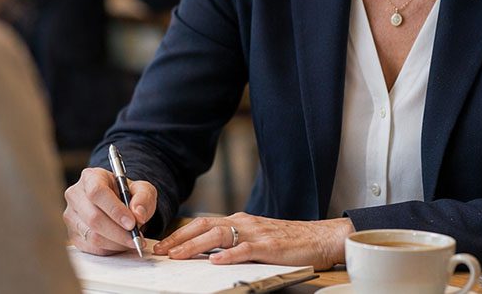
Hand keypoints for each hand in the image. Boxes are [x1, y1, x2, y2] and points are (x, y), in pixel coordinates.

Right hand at [64, 167, 157, 255]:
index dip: (114, 209)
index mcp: (90, 177)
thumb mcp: (142, 189)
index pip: (97, 192)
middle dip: (119, 232)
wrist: (117, 204)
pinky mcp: (73, 235)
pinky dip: (110, 249)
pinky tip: (121, 244)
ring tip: (132, 240)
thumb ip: (143, 198)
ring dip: (116, 242)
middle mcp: (75, 195)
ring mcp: (71, 216)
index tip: (132, 223)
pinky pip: (91, 248)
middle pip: (93, 218)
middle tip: (136, 238)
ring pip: (92, 236)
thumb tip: (138, 215)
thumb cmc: (126, 194)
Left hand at [153, 212, 354, 270]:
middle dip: (179, 239)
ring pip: (219, 236)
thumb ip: (235, 242)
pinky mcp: (269, 246)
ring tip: (178, 256)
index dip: (181, 234)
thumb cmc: (289, 241)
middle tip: (160, 250)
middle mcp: (244, 223)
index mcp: (239, 221)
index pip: (203, 224)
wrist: (320, 238)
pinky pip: (245, 249)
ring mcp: (256, 233)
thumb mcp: (256, 238)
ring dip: (195, 246)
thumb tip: (208, 254)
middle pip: (204, 226)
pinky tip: (215, 261)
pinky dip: (229, 255)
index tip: (163, 245)